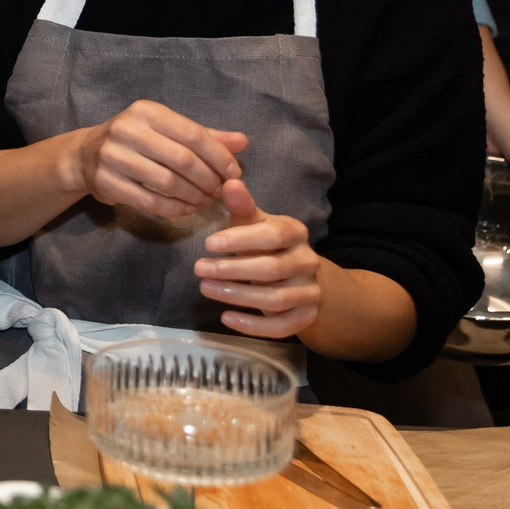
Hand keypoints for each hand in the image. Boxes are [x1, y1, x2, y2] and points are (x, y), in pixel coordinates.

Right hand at [72, 100, 248, 217]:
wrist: (85, 156)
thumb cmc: (137, 141)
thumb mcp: (167, 130)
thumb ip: (205, 136)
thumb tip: (243, 142)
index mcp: (147, 111)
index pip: (192, 134)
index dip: (218, 156)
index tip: (234, 173)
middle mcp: (127, 129)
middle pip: (181, 159)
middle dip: (207, 179)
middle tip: (219, 192)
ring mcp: (113, 156)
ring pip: (166, 182)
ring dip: (193, 196)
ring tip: (204, 201)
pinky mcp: (106, 182)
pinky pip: (148, 201)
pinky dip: (173, 209)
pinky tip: (186, 210)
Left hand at [194, 180, 323, 339]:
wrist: (295, 276)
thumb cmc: (265, 244)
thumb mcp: (253, 223)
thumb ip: (241, 206)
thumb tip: (229, 182)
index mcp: (296, 232)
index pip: (274, 234)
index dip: (241, 240)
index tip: (208, 244)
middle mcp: (308, 261)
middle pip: (272, 268)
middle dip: (232, 269)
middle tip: (199, 269)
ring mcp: (310, 290)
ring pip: (276, 298)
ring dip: (238, 295)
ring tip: (206, 289)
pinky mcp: (306, 316)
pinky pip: (283, 326)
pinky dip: (254, 325)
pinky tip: (226, 317)